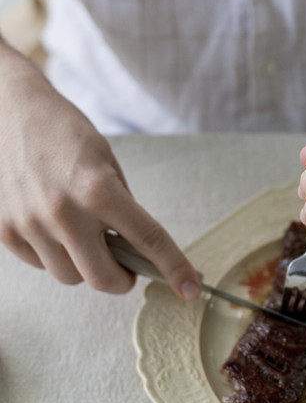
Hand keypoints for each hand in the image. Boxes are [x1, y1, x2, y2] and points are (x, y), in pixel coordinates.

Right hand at [0, 47, 201, 297]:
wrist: (10, 113)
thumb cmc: (65, 134)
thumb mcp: (107, 163)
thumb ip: (122, 208)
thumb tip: (137, 251)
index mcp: (98, 189)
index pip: (147, 239)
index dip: (173, 268)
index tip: (189, 289)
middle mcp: (63, 212)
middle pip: (103, 279)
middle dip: (123, 278)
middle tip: (128, 265)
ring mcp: (30, 224)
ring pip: (70, 277)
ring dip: (85, 266)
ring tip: (83, 234)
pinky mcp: (5, 231)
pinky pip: (41, 265)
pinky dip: (55, 256)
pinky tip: (55, 228)